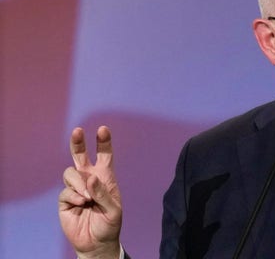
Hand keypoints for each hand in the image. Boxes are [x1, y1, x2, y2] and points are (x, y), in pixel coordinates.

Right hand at [58, 126, 121, 258]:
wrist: (97, 242)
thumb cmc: (110, 224)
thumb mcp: (113, 209)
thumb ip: (103, 193)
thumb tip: (89, 178)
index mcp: (105, 177)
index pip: (105, 156)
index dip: (104, 142)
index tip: (103, 129)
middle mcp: (89, 179)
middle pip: (80, 155)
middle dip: (78, 142)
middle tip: (78, 131)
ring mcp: (76, 188)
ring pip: (70, 173)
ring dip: (79, 182)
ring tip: (87, 197)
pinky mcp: (65, 199)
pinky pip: (66, 191)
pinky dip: (74, 196)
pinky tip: (81, 204)